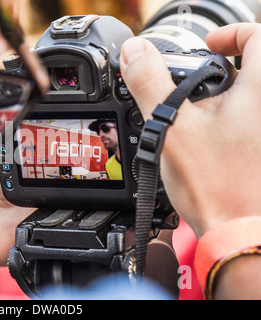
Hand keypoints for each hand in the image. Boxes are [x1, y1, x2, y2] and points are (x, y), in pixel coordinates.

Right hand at [120, 23, 260, 238]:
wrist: (237, 230)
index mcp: (258, 90)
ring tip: (186, 120)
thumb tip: (135, 52)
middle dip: (214, 70)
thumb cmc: (216, 184)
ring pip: (241, 96)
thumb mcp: (171, 125)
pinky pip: (239, 121)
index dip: (229, 32)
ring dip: (214, 98)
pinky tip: (196, 143)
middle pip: (248, 67)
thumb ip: (150, 82)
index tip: (206, 45)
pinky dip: (218, 120)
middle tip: (187, 86)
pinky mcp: (256, 148)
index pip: (257, 34)